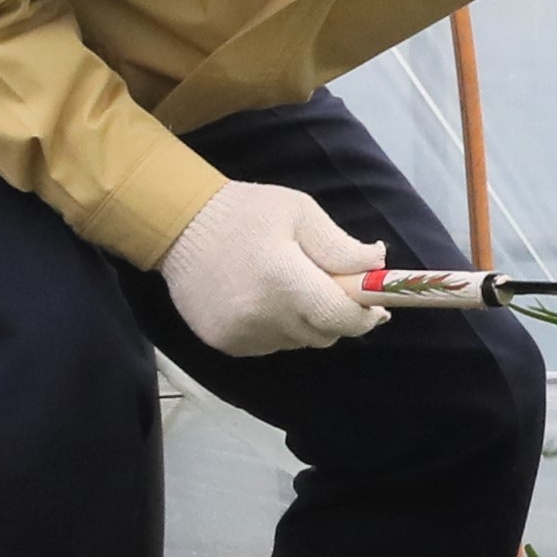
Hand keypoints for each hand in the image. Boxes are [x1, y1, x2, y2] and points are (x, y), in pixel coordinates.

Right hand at [158, 183, 386, 360]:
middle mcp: (262, 316)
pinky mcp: (225, 344)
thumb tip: (377, 265)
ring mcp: (241, 335)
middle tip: (331, 288)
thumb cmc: (245, 212)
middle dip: (336, 315)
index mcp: (284, 280)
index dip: (364, 316)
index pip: (339, 316)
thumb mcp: (299, 212)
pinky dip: (277, 328)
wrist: (178, 226)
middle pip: (323, 334)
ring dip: (305, 322)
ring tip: (288, 287)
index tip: (377, 307)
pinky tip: (262, 299)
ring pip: (297, 341)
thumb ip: (340, 245)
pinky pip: (270, 344)